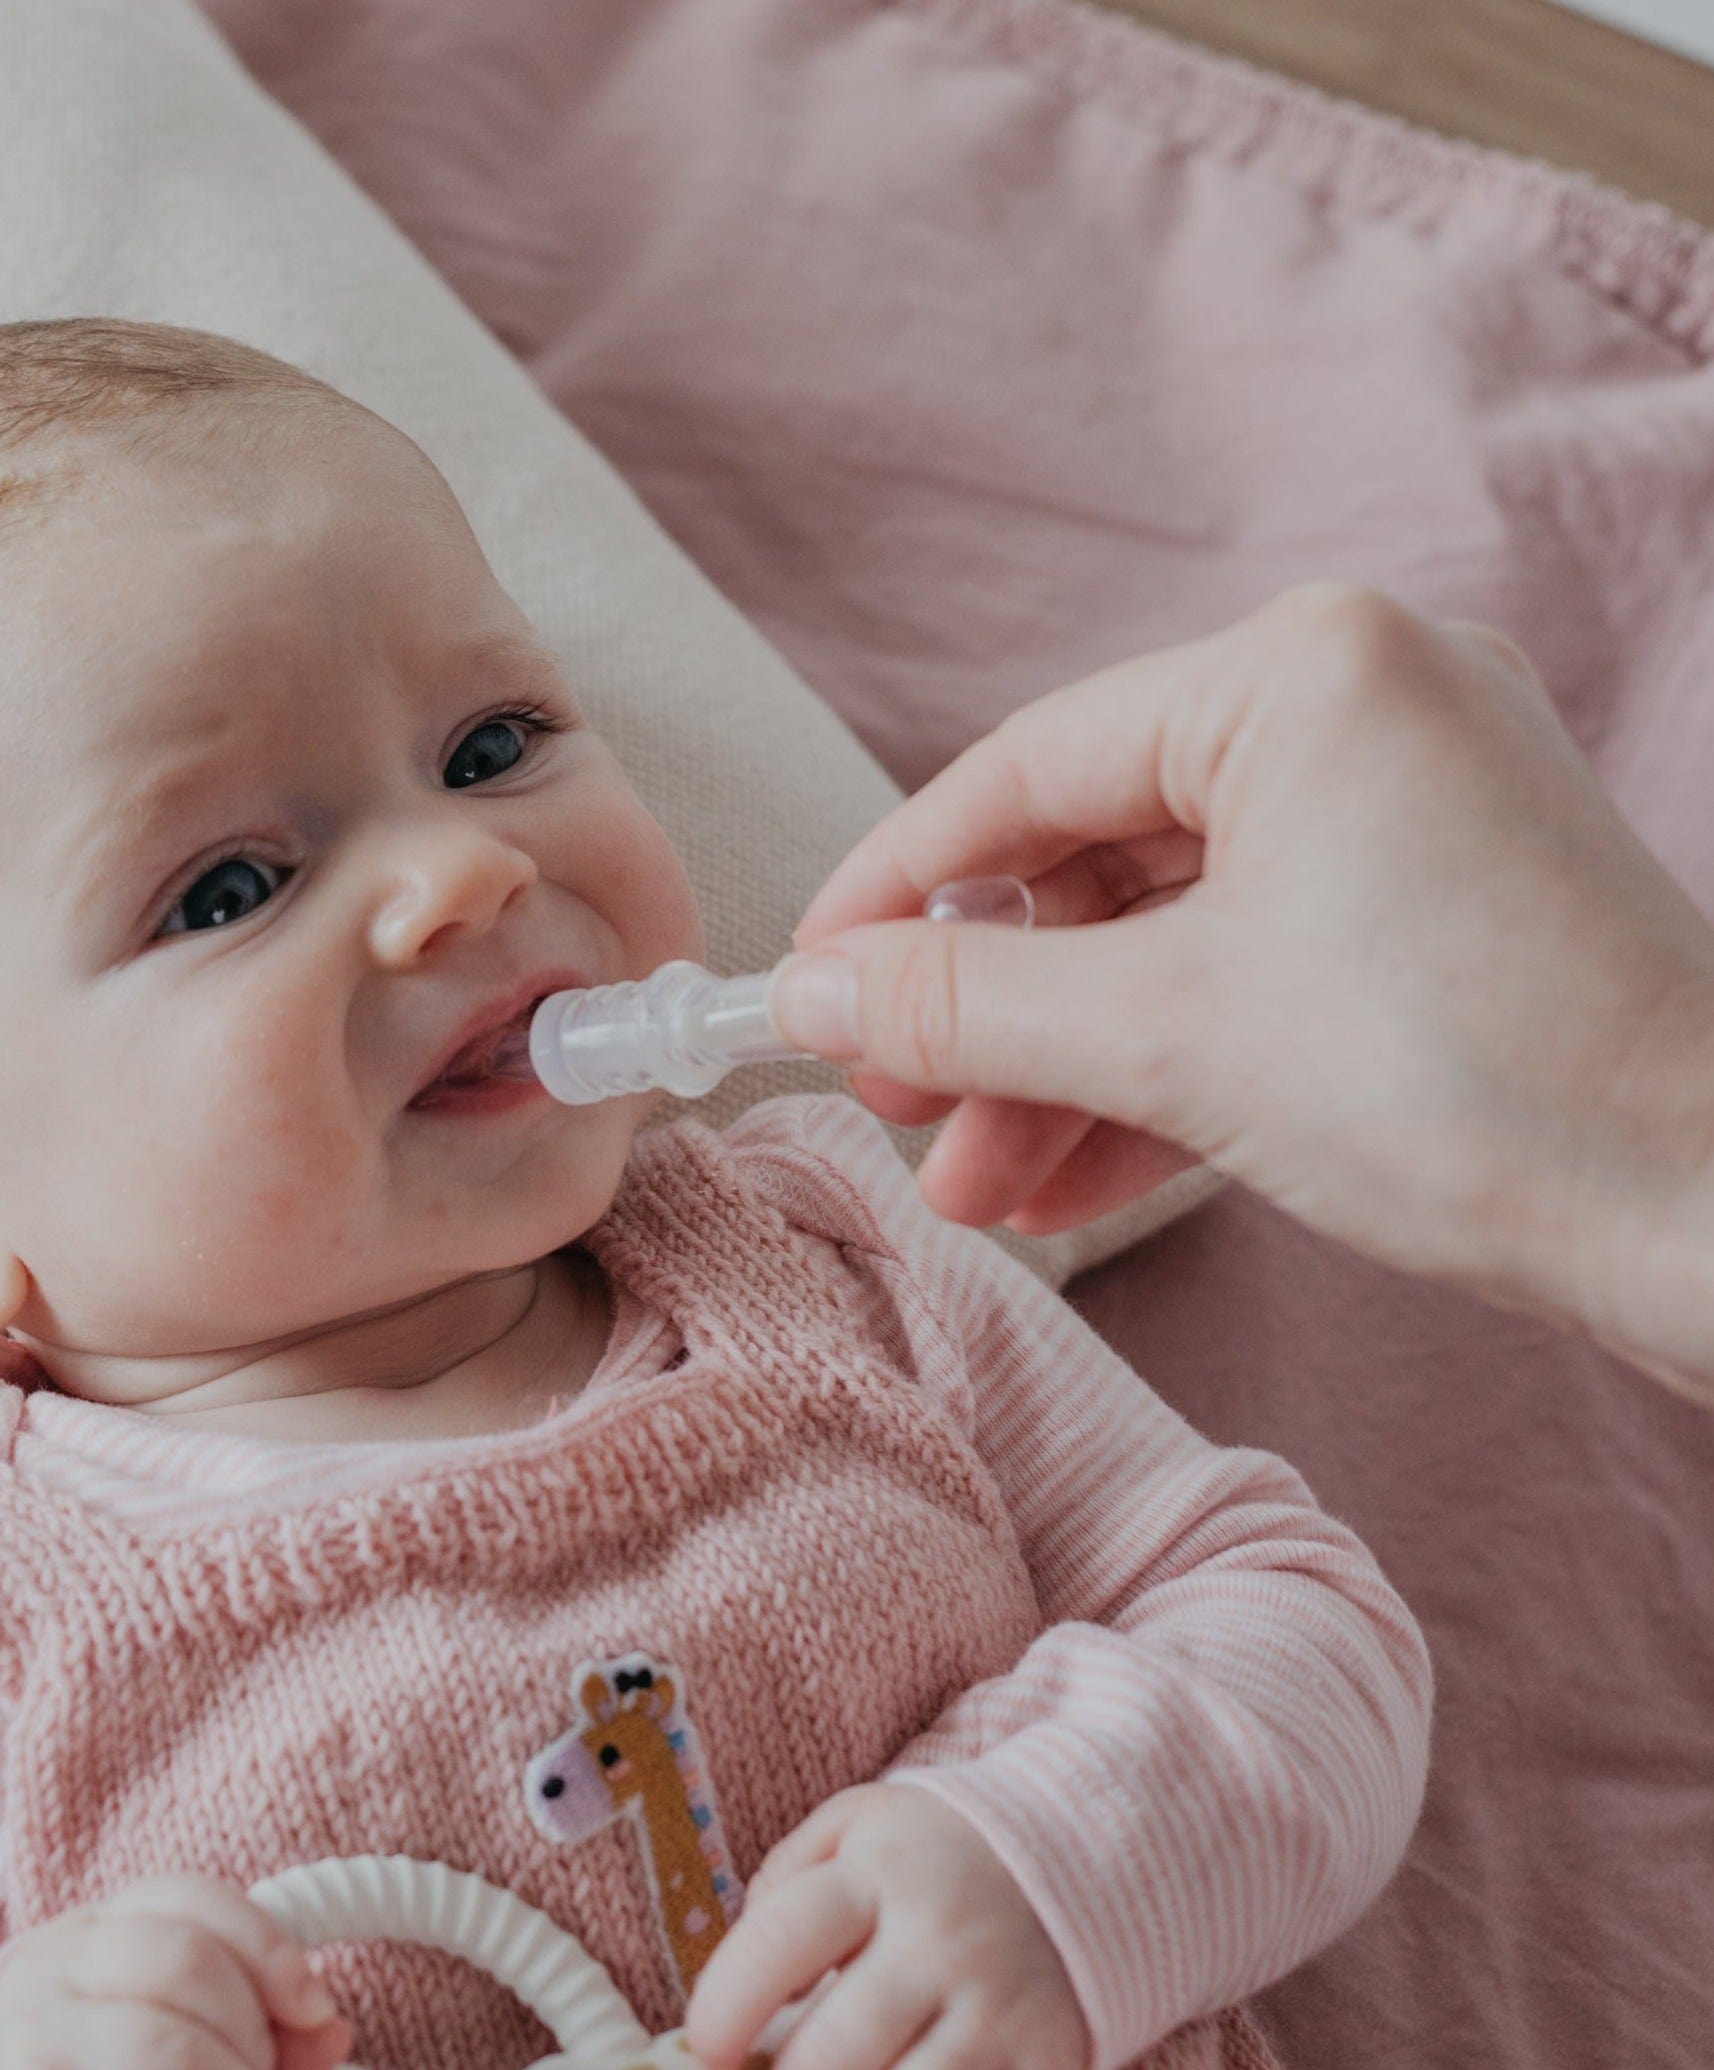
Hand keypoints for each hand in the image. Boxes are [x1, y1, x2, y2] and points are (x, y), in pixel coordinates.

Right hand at [0, 1876, 352, 2069]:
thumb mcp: (176, 2034)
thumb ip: (259, 2023)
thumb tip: (330, 2034)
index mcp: (97, 1929)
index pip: (188, 1899)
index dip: (265, 1946)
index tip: (314, 2006)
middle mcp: (58, 1976)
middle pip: (181, 1965)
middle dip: (254, 2032)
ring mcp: (40, 2054)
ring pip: (170, 2054)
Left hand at [685, 1784, 1088, 2069]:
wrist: (1073, 1855)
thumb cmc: (930, 1857)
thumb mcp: (852, 1827)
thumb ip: (783, 1882)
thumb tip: (742, 1976)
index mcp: (874, 1875)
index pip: (776, 1945)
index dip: (724, 2012)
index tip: (707, 2053)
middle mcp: (939, 1941)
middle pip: (831, 2062)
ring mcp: (1002, 2006)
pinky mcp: (1052, 2062)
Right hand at [772, 585, 1713, 1399]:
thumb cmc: (1473, 1087)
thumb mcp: (1166, 1037)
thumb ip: (962, 1004)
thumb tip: (802, 987)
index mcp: (1299, 672)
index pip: (1023, 770)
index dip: (892, 889)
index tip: (801, 983)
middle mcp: (1360, 706)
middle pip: (1091, 860)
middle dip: (985, 1015)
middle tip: (890, 1110)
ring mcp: (1410, 811)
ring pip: (1166, 935)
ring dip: (1059, 1071)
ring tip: (977, 1192)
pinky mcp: (1441, 913)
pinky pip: (1249, 973)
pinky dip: (1158, 1075)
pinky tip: (1070, 1190)